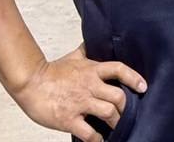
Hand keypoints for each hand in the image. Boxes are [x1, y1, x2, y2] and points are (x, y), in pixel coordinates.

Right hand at [12, 43, 146, 141]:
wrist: (30, 82)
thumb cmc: (51, 71)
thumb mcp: (73, 56)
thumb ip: (87, 51)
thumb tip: (95, 41)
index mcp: (92, 70)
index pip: (119, 69)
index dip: (134, 77)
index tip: (143, 86)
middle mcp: (89, 86)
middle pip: (118, 96)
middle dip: (126, 107)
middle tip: (129, 114)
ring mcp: (80, 103)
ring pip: (108, 113)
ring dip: (116, 122)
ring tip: (119, 128)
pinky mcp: (69, 119)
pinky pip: (89, 132)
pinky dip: (98, 139)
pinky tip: (101, 140)